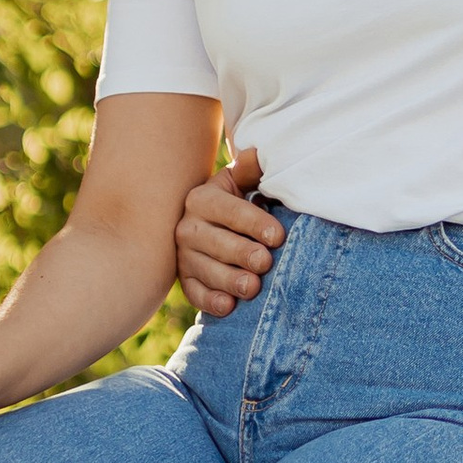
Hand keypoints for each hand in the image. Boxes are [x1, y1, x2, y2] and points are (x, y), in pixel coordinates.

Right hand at [177, 146, 282, 316]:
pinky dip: (210, 301)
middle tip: (265, 262)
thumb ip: (252, 170)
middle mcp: (187, 227)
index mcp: (202, 198)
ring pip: (205, 270)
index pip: (229, 211)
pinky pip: (194, 293)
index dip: (254, 223)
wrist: (216, 227)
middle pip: (216, 243)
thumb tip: (257, 155)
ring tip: (252, 288)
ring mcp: (184, 257)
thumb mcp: (242, 182)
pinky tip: (229, 307)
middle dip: (242, 253)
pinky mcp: (186, 281)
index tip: (278, 236)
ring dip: (229, 280)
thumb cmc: (239, 202)